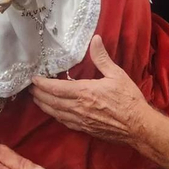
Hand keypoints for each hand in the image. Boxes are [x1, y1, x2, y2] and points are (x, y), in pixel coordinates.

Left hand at [32, 35, 147, 146]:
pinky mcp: (85, 129)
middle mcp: (78, 108)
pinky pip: (65, 122)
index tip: (33, 79)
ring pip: (56, 114)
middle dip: (38, 95)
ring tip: (37, 99)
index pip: (56, 89)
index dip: (42, 84)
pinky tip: (54, 113)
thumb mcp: (117, 74)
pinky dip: (56, 116)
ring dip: (44, 106)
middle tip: (30, 89)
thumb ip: (102, 58)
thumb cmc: (128, 99)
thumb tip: (95, 39)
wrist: (138, 126)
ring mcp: (81, 121)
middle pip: (51, 102)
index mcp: (84, 93)